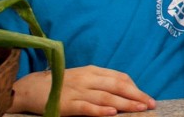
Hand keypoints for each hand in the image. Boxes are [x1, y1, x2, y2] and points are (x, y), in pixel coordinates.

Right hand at [11, 66, 154, 115]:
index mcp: (93, 71)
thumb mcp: (83, 77)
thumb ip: (102, 81)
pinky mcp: (67, 104)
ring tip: (140, 108)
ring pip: (106, 96)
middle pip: (117, 86)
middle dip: (137, 95)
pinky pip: (86, 107)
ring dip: (125, 103)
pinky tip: (112, 113)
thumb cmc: (62, 83)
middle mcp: (88, 79)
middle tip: (151, 104)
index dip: (135, 87)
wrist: (32, 88)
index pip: (120, 77)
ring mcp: (77, 91)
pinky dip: (100, 110)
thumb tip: (125, 90)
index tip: (146, 97)